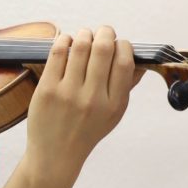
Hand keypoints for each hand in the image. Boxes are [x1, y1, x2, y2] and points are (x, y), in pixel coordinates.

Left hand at [25, 26, 142, 183]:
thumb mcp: (114, 114)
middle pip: (103, 49)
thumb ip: (126, 87)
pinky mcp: (47, 89)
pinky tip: (67, 41)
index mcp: (114, 104)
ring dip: (84, 34)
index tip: (119, 43)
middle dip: (105, 33)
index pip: (125, 62)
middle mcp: (93, 98)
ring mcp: (68, 93)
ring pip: (80, 47)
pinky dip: (64, 40)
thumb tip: (140, 60)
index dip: (123, 45)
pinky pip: (57, 53)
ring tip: (85, 35)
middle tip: (103, 32)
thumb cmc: (87, 131)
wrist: (55, 155)